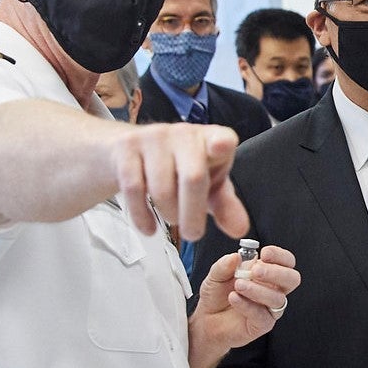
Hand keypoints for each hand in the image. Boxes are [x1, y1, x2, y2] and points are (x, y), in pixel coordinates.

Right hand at [109, 122, 248, 238]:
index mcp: (211, 140)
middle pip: (193, 177)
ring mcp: (153, 138)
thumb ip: (225, 206)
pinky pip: (134, 189)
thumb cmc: (179, 167)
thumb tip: (240, 229)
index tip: (220, 147)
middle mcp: (184, 134)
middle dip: (193, 214)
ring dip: (168, 213)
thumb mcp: (208, 185)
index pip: (221, 139)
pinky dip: (142, 216)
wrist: (130, 150)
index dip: (221, 143)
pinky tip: (149, 228)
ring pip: (162, 188)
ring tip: (172, 217)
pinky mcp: (126, 148)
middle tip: (192, 233)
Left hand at [191, 246, 299, 351]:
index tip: (264, 253)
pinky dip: (247, 305)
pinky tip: (234, 298)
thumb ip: (225, 265)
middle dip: (276, 272)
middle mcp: (273, 290)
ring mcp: (269, 308)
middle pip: (292, 279)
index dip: (280, 256)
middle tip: (256, 270)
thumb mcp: (216, 275)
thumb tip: (236, 256)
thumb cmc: (216, 295)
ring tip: (238, 285)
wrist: (205, 319)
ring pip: (277, 298)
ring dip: (258, 290)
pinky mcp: (262, 325)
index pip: (286, 262)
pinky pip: (262, 316)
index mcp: (267, 273)